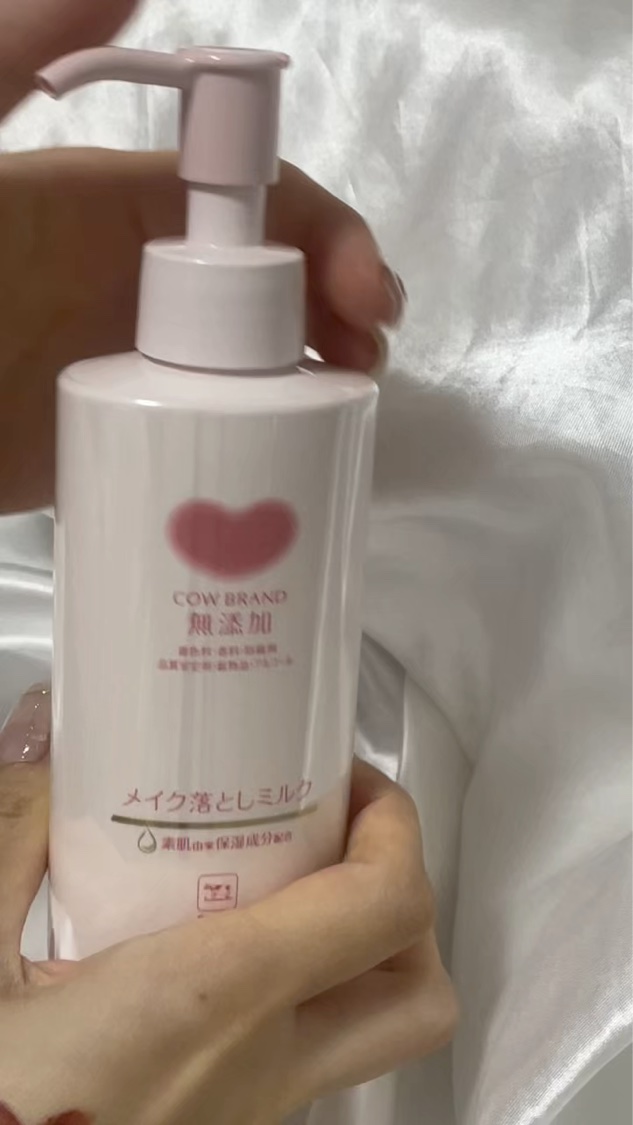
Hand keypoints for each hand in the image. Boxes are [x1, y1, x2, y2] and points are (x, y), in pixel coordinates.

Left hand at [0, 0, 404, 513]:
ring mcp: (128, 362)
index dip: (330, 236)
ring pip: (250, 363)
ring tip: (345, 419)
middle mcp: (137, 281)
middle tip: (366, 372)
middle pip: (273, 288)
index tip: (367, 296)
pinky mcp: (111, 434)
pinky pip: (203, 432)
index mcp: (121, 207)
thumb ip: (28, 47)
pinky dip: (258, 440)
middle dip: (342, 315)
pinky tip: (287, 464)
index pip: (259, 205)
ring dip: (315, 380)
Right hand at [0, 686, 455, 1123]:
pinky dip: (304, 986)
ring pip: (375, 1029)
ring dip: (361, 946)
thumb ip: (14, 836)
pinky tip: (215, 941)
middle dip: (404, 898)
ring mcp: (256, 1106)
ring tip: (284, 876)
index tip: (347, 781)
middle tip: (338, 835)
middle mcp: (262, 1061)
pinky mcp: (231, 1122)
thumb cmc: (1, 1108)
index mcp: (213, 997)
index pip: (383, 905)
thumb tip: (42, 741)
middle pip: (419, 991)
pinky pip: (313, 1049)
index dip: (393, 824)